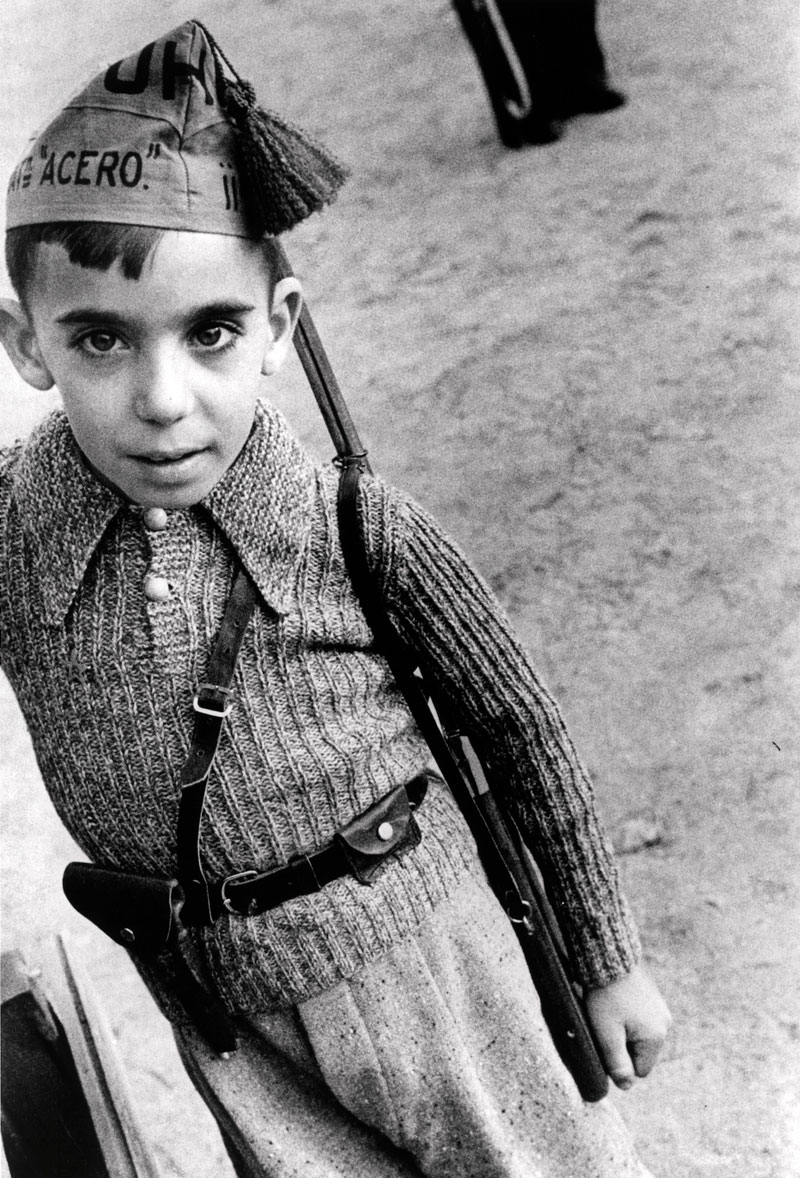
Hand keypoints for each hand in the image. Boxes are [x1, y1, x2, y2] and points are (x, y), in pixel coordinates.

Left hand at [585, 964, 671, 1090]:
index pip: (640, 1071)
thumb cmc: (605, 997)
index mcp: (656, 1037)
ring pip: (639, 1035)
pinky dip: (627, 1015)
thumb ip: (617, 1064)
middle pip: (640, 1052)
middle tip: (605, 1025)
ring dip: (624, 1029)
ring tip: (609, 1010)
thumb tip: (626, 1087)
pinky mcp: (653, 996)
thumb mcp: (606, 1034)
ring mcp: (660, 1008)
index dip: (620, 1063)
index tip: (606, 1042)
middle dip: (623, 1045)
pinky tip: (615, 1001)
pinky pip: (640, 1018)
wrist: (608, 956)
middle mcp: (664, 1024)